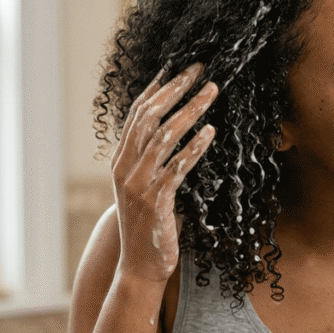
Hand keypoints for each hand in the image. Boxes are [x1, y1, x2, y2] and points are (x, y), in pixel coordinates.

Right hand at [111, 63, 217, 282]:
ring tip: (211, 92)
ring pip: (162, 136)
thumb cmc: (151, 225)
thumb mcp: (149, 187)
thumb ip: (158, 162)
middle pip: (149, 117)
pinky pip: (176, 167)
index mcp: (122, 160)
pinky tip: (210, 133)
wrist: (141, 265)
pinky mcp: (154, 201)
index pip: (137, 114)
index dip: (158, 88)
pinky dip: (193, 147)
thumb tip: (184, 134)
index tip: (177, 67)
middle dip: (175, 89)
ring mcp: (137, 184)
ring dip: (190, 111)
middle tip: (199, 69)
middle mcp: (125, 167)